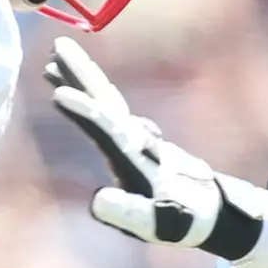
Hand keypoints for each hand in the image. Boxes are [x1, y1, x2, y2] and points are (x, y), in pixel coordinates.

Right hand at [49, 39, 267, 267]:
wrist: (213, 209)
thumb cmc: (184, 220)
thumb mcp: (157, 222)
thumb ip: (129, 213)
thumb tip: (97, 200)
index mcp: (137, 157)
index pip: (108, 130)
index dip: (86, 114)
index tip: (59, 94)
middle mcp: (138, 139)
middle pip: (108, 100)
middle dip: (83, 75)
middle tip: (58, 45)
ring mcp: (138, 135)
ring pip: (106, 99)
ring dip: (82, 78)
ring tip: (54, 57)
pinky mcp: (136, 138)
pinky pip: (108, 109)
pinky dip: (90, 95)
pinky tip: (75, 89)